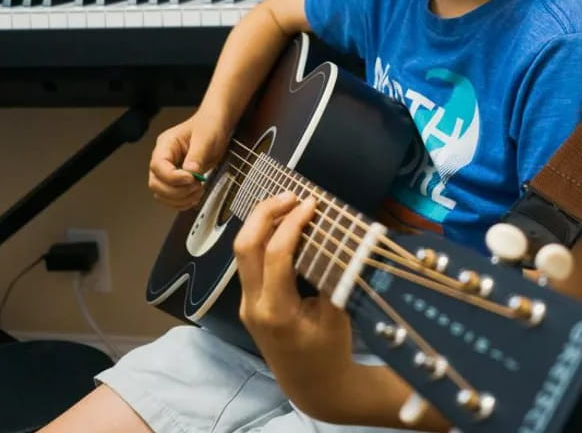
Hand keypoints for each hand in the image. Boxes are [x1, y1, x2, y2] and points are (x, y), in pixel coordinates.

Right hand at [148, 110, 229, 209]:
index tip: (191, 179)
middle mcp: (163, 159)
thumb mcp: (206, 138)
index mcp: (166, 145)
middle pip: (156, 183)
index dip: (173, 177)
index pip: (158, 166)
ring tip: (198, 191)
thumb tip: (190, 172)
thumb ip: (197, 155)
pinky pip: (172, 197)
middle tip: (196, 186)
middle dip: (176, 191)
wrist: (216, 126)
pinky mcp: (177, 180)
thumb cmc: (209, 126)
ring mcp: (169, 170)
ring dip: (180, 199)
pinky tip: (195, 196)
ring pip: (162, 193)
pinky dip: (183, 202)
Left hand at [234, 192, 354, 415]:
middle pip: (245, 246)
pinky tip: (283, 225)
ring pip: (243, 251)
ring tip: (289, 204)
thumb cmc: (330, 351)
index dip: (293, 223)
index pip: (276, 254)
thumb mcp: (338, 315)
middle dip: (266, 213)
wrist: (312, 385)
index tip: (312, 204)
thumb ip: (334, 276)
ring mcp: (247, 303)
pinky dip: (264, 238)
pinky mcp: (249, 301)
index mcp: (277, 311)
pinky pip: (250, 261)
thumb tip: (337, 235)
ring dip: (262, 222)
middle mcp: (254, 305)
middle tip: (293, 196)